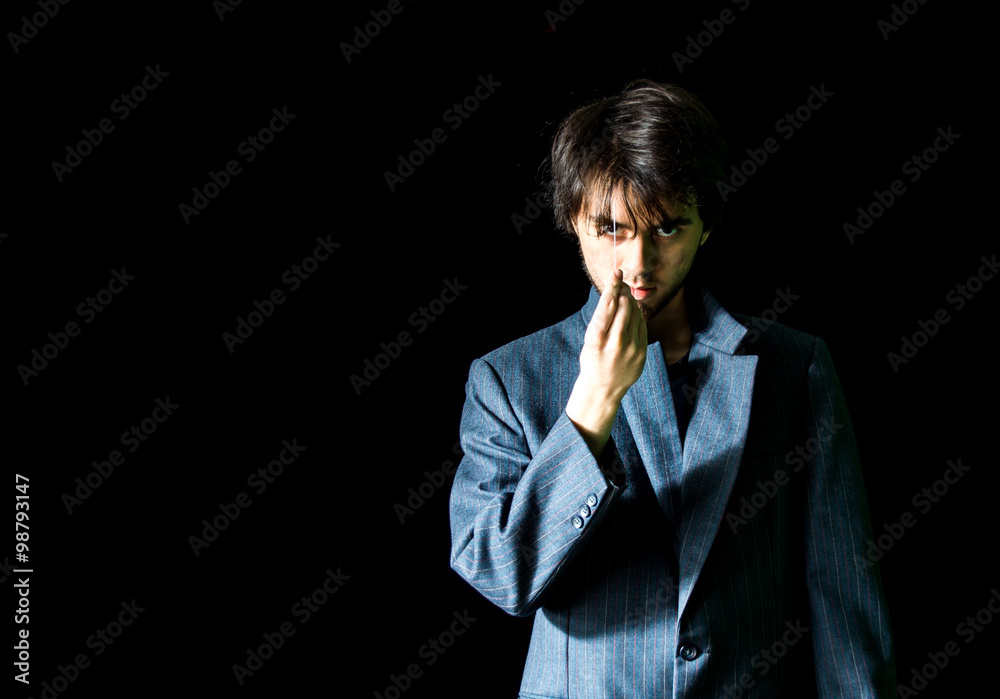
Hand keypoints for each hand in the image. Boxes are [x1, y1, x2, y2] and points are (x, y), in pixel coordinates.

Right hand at [579, 268, 647, 401]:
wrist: (603, 387)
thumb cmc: (593, 358)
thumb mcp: (590, 338)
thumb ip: (603, 318)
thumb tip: (617, 292)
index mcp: (597, 338)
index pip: (608, 305)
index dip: (613, 286)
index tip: (617, 272)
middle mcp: (615, 342)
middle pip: (624, 306)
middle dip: (623, 293)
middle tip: (621, 287)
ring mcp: (631, 348)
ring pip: (635, 314)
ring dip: (631, 303)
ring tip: (625, 300)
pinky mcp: (641, 352)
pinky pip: (642, 325)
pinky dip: (637, 316)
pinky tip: (632, 316)